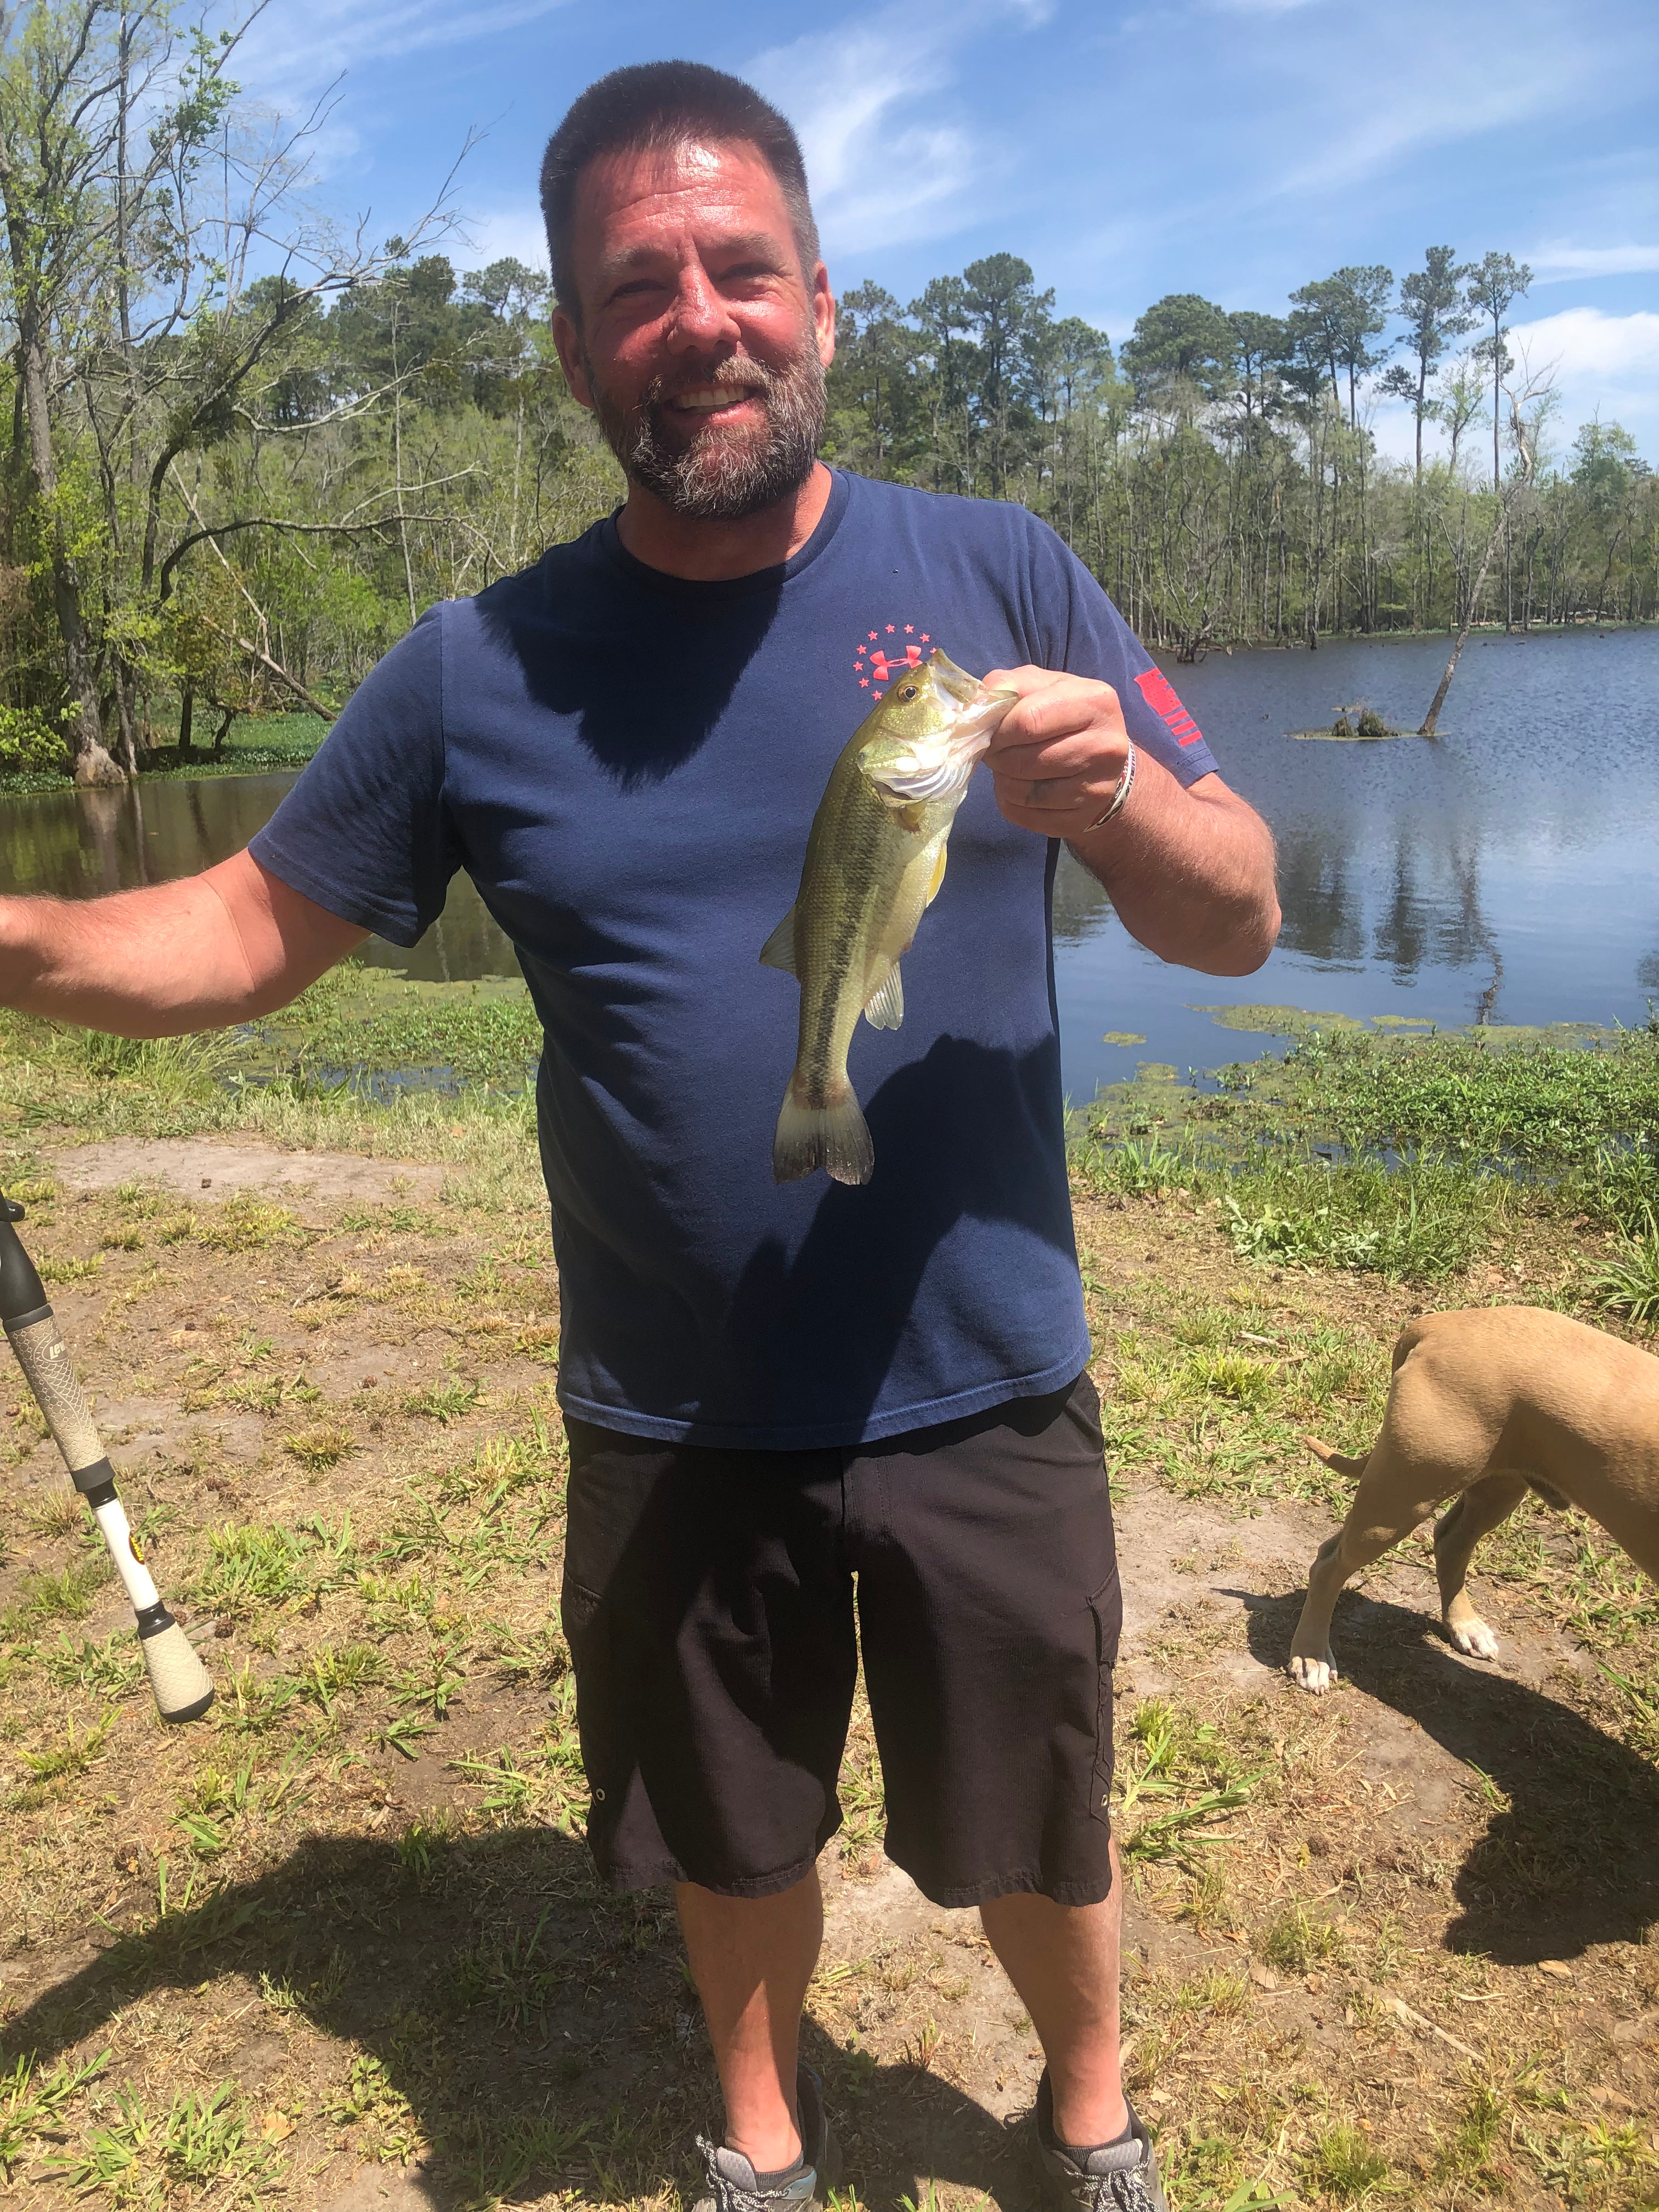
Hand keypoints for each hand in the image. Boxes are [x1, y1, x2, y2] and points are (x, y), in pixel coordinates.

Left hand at [981, 666, 1132, 838]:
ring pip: (1023, 793)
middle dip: (997, 757)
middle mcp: (1105, 746)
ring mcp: (1097, 787)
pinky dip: (1011, 804)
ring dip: (1003, 781)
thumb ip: (1009, 685)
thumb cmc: (1064, 714)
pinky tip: (1019, 788)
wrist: (1103, 757)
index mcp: (1095, 702)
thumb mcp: (1043, 686)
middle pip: (1024, 761)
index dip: (997, 731)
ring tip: (1008, 767)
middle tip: (994, 751)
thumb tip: (976, 705)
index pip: (1028, 721)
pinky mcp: (1083, 818)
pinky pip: (1027, 817)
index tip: (987, 731)